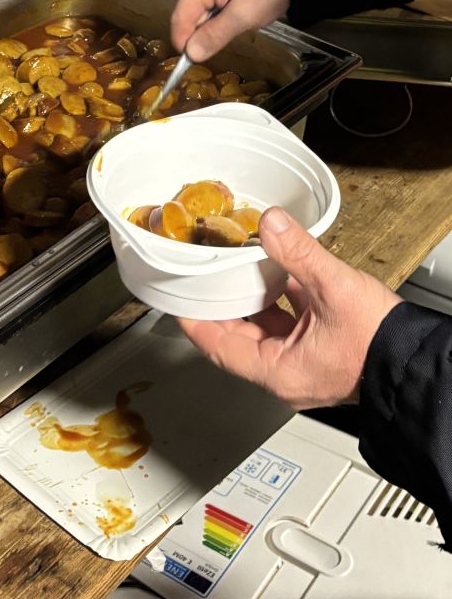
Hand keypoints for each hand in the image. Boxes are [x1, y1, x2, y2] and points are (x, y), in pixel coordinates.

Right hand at [170, 0, 289, 60]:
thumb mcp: (246, 15)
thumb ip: (216, 35)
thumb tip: (191, 54)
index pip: (180, 19)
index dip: (186, 42)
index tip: (198, 58)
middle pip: (187, 12)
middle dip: (203, 29)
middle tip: (229, 32)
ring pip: (196, 6)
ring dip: (211, 19)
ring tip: (234, 17)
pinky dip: (216, 8)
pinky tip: (232, 7)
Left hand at [177, 207, 401, 408]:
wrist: (420, 361)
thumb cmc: (381, 344)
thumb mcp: (333, 289)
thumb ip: (298, 253)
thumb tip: (272, 224)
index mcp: (278, 372)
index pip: (218, 347)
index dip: (195, 321)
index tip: (178, 301)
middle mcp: (286, 374)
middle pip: (238, 337)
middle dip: (223, 304)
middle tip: (205, 278)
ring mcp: (304, 364)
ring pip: (265, 328)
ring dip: (254, 298)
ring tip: (239, 268)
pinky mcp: (321, 352)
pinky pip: (290, 324)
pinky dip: (282, 300)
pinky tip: (282, 273)